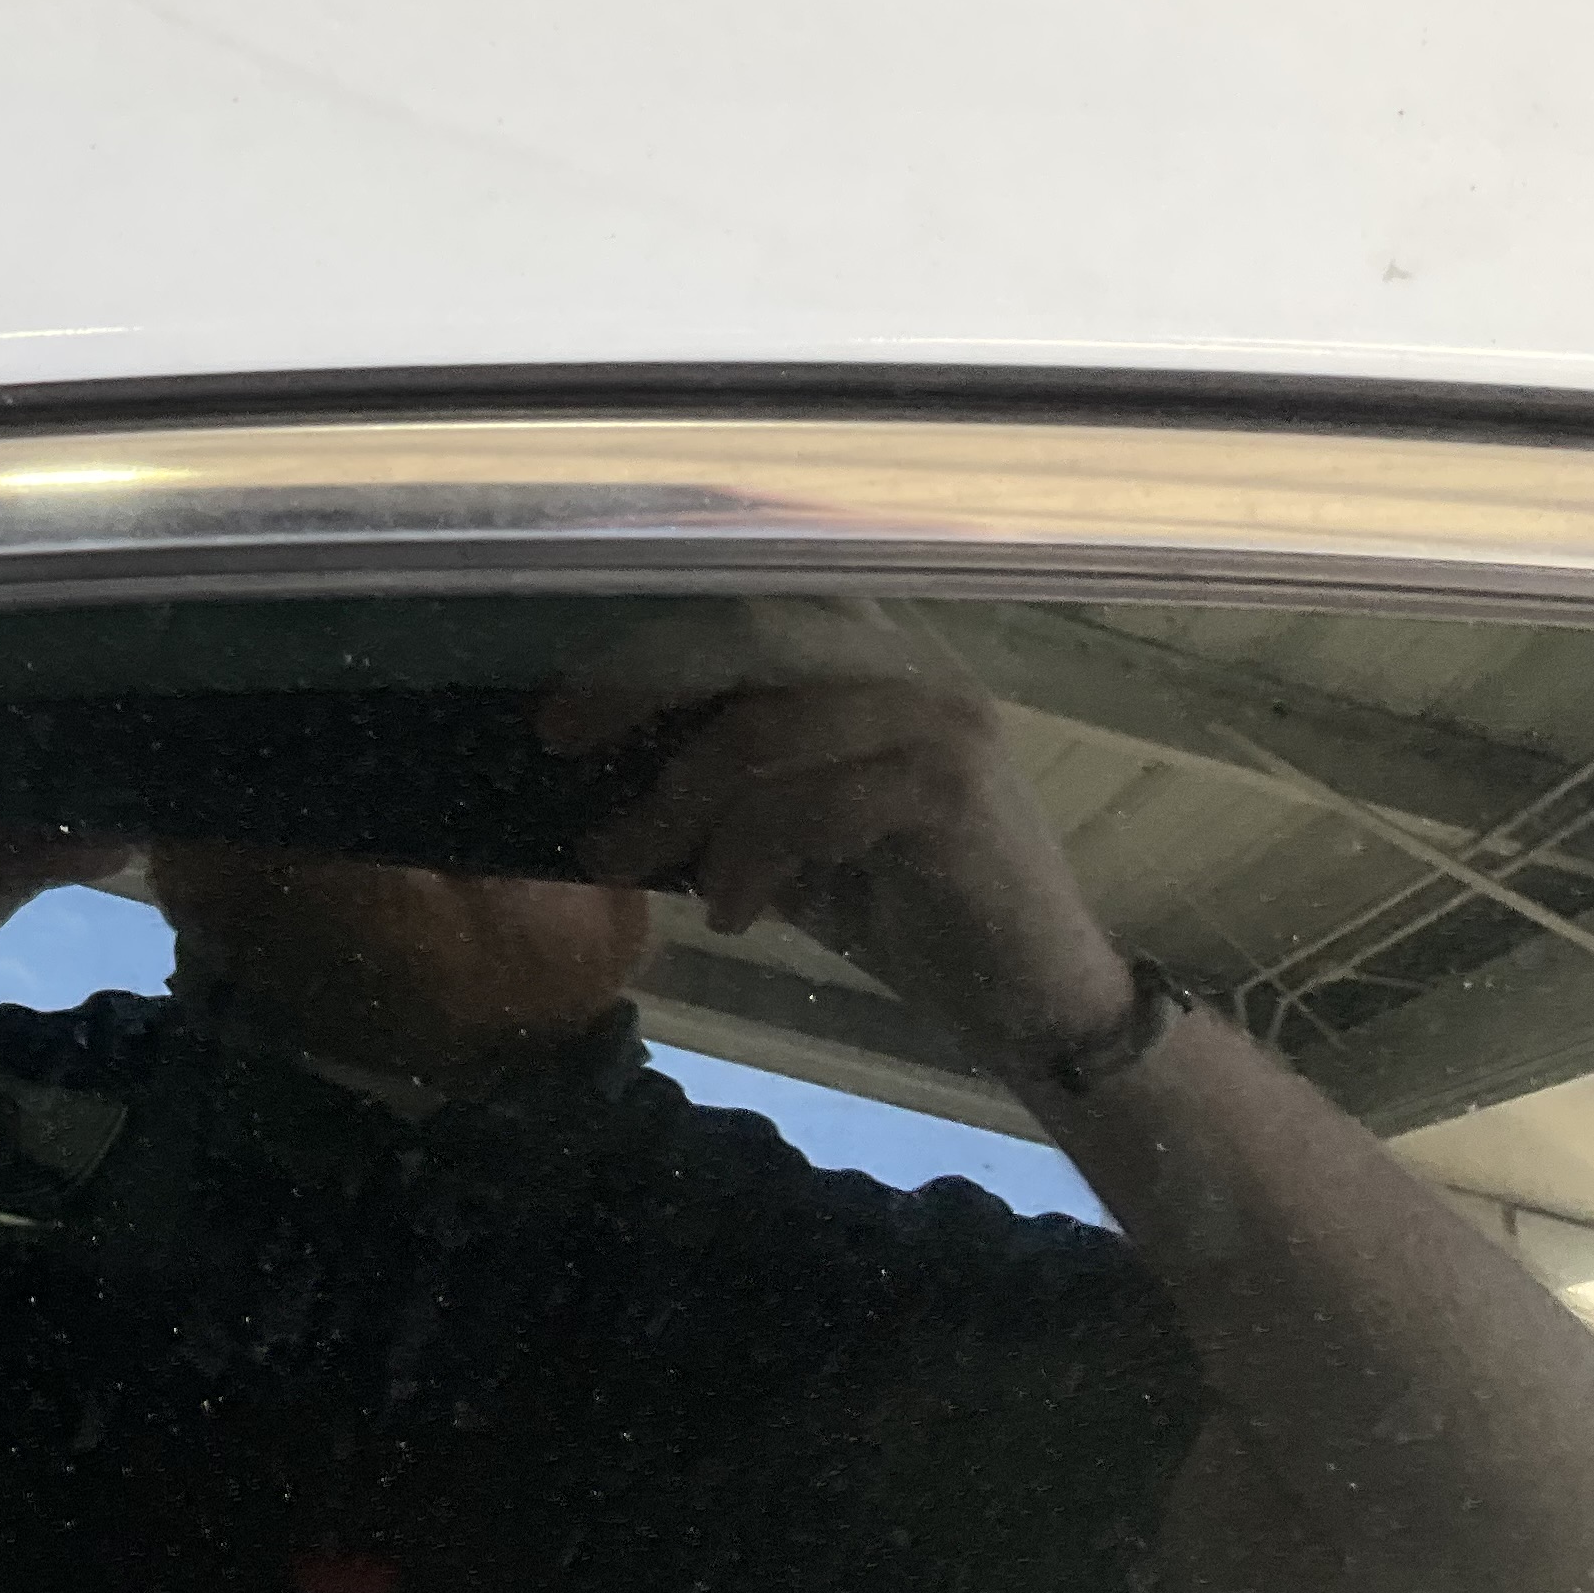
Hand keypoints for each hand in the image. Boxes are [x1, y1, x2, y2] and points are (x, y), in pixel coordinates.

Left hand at [541, 599, 1132, 1078]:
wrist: (1033, 1000)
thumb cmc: (902, 908)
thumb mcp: (792, 829)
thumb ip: (725, 775)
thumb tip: (596, 753)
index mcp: (869, 656)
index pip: (752, 592)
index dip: (654, 617)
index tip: (570, 683)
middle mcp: (909, 665)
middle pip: (741, 631)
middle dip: (636, 681)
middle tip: (560, 740)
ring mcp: (938, 719)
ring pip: (759, 728)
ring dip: (674, 804)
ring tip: (624, 862)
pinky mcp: (951, 789)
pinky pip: (806, 806)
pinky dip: (747, 861)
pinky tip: (734, 915)